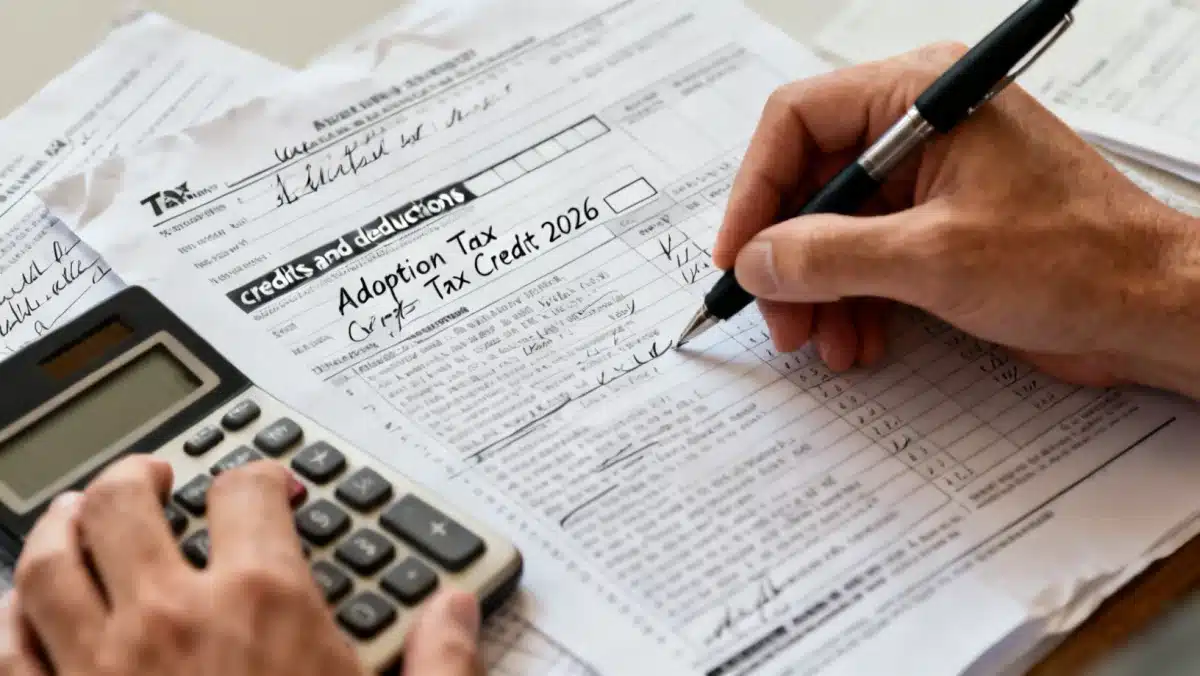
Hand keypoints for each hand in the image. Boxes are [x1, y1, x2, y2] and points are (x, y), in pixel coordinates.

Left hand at [0, 456, 483, 675]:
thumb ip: (441, 662)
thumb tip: (459, 609)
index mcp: (262, 606)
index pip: (246, 493)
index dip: (261, 474)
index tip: (271, 488)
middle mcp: (169, 619)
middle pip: (125, 504)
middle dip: (139, 476)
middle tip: (156, 477)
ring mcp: (98, 670)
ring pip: (50, 564)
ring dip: (62, 527)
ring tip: (79, 514)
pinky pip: (7, 654)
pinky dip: (11, 617)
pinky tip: (25, 608)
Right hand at [713, 42, 1199, 398]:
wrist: (1153, 312)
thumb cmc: (1078, 261)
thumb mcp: (934, 258)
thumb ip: (829, 256)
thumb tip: (755, 261)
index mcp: (922, 97)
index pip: (798, 122)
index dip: (754, 191)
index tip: (737, 257)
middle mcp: (919, 129)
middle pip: (810, 183)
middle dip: (788, 258)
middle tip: (779, 318)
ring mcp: (929, 181)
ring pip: (833, 230)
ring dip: (818, 292)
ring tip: (823, 342)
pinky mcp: (938, 229)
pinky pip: (866, 258)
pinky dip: (852, 303)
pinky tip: (859, 341)